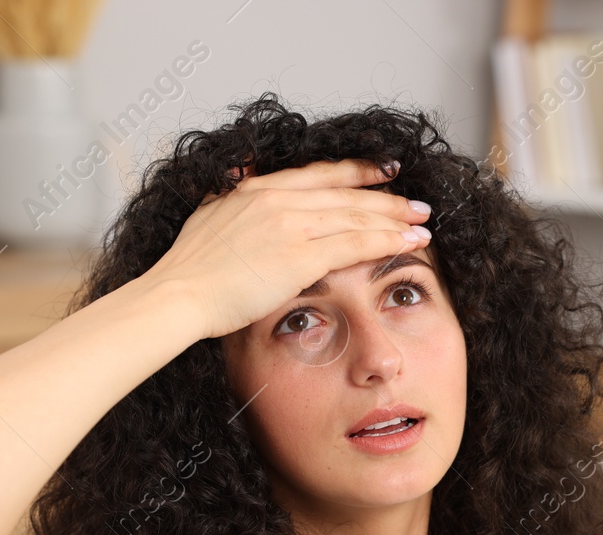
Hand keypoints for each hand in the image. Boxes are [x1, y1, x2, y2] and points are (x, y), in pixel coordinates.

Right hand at [142, 157, 432, 341]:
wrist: (179, 294)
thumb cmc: (188, 269)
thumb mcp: (205, 213)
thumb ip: (227, 192)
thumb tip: (236, 171)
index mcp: (258, 189)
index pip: (320, 174)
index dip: (357, 172)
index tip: (384, 171)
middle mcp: (279, 199)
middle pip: (347, 194)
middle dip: (387, 198)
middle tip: (417, 203)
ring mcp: (292, 225)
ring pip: (357, 216)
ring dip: (396, 218)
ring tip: (423, 223)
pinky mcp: (300, 256)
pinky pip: (356, 243)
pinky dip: (388, 240)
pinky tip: (410, 241)